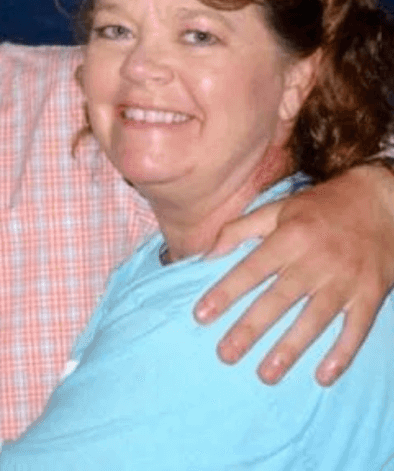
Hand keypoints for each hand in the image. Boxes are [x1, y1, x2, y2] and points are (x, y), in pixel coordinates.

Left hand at [194, 165, 393, 384]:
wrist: (381, 201)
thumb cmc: (320, 208)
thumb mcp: (277, 208)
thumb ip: (239, 229)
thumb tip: (207, 254)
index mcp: (289, 238)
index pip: (251, 269)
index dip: (226, 292)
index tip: (202, 315)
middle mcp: (315, 261)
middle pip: (278, 300)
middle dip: (251, 328)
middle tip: (225, 354)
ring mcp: (345, 280)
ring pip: (314, 319)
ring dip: (290, 349)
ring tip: (266, 374)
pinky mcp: (371, 294)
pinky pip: (356, 328)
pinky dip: (342, 353)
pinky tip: (323, 376)